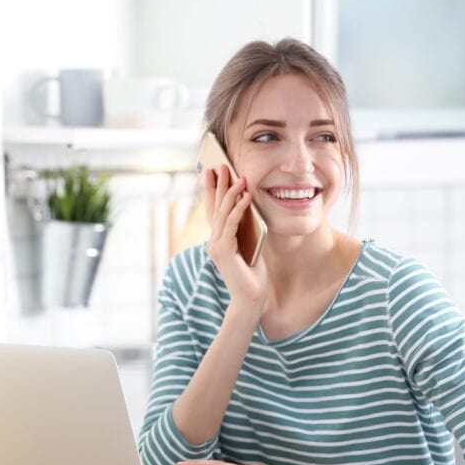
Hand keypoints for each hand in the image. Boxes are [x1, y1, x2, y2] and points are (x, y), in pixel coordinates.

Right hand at [204, 166, 266, 308]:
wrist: (251, 299)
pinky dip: (239, 209)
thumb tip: (249, 206)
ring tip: (239, 178)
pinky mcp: (224, 252)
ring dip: (231, 194)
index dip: (212, 190)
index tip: (212, 171)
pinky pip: (231, 225)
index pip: (213, 210)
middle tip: (221, 165)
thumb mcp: (250, 245)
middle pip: (214, 208)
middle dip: (217, 185)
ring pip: (222, 214)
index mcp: (218, 240)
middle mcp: (213, 242)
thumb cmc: (252, 275)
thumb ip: (245, 229)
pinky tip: (246, 197)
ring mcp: (216, 247)